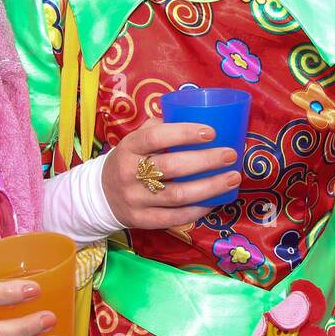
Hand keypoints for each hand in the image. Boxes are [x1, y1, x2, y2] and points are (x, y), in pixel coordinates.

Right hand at [102, 117, 241, 229]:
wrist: (101, 196)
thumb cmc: (129, 161)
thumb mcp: (135, 140)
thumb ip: (158, 127)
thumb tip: (193, 114)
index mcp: (129, 148)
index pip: (155, 137)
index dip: (184, 133)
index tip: (211, 132)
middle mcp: (130, 173)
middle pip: (171, 167)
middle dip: (206, 161)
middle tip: (230, 154)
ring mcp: (136, 199)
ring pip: (177, 195)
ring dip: (210, 187)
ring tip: (233, 178)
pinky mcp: (142, 221)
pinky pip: (175, 218)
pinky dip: (198, 210)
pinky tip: (215, 201)